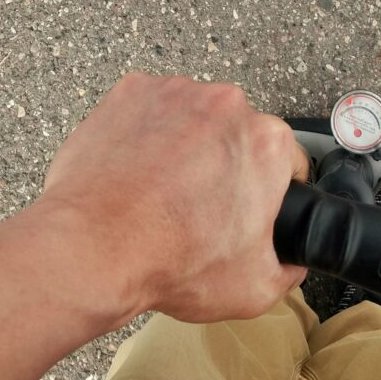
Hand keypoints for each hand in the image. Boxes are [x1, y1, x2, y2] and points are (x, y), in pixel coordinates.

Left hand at [37, 73, 309, 322]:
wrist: (91, 247)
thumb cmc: (168, 260)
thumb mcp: (254, 289)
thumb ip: (287, 267)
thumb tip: (288, 260)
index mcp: (267, 142)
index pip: (285, 160)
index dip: (270, 190)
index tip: (248, 206)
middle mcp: (228, 104)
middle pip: (236, 133)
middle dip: (224, 162)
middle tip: (198, 204)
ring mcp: (177, 92)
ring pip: (192, 116)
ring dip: (183, 143)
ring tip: (158, 189)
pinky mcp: (133, 91)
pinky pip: (149, 108)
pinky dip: (144, 132)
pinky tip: (134, 169)